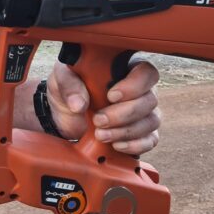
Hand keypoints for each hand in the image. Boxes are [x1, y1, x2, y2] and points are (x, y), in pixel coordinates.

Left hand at [46, 60, 161, 154]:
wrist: (64, 114)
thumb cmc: (69, 88)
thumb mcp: (62, 79)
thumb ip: (69, 85)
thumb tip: (78, 104)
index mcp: (124, 68)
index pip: (145, 72)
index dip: (134, 85)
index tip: (111, 96)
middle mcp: (140, 89)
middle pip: (149, 101)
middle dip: (123, 115)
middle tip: (98, 120)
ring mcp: (143, 111)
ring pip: (151, 122)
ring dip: (125, 131)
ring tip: (100, 134)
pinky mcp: (142, 132)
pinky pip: (151, 140)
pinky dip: (135, 145)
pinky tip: (116, 145)